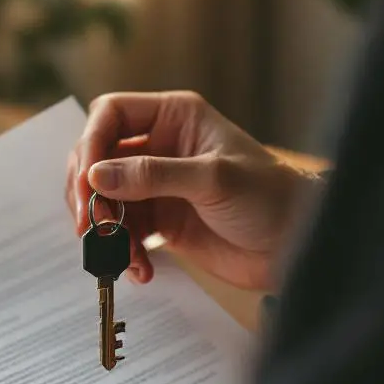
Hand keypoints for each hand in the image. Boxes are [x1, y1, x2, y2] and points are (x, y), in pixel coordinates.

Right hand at [68, 91, 320, 290]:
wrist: (297, 245)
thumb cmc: (270, 197)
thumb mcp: (211, 179)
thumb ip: (152, 175)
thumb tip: (96, 176)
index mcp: (173, 118)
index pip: (110, 114)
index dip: (91, 143)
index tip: (87, 182)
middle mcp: (158, 146)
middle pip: (97, 157)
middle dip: (89, 192)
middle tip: (91, 224)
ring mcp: (155, 184)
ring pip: (103, 197)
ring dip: (103, 228)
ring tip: (118, 254)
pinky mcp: (157, 219)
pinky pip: (121, 230)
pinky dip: (121, 251)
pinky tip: (139, 269)